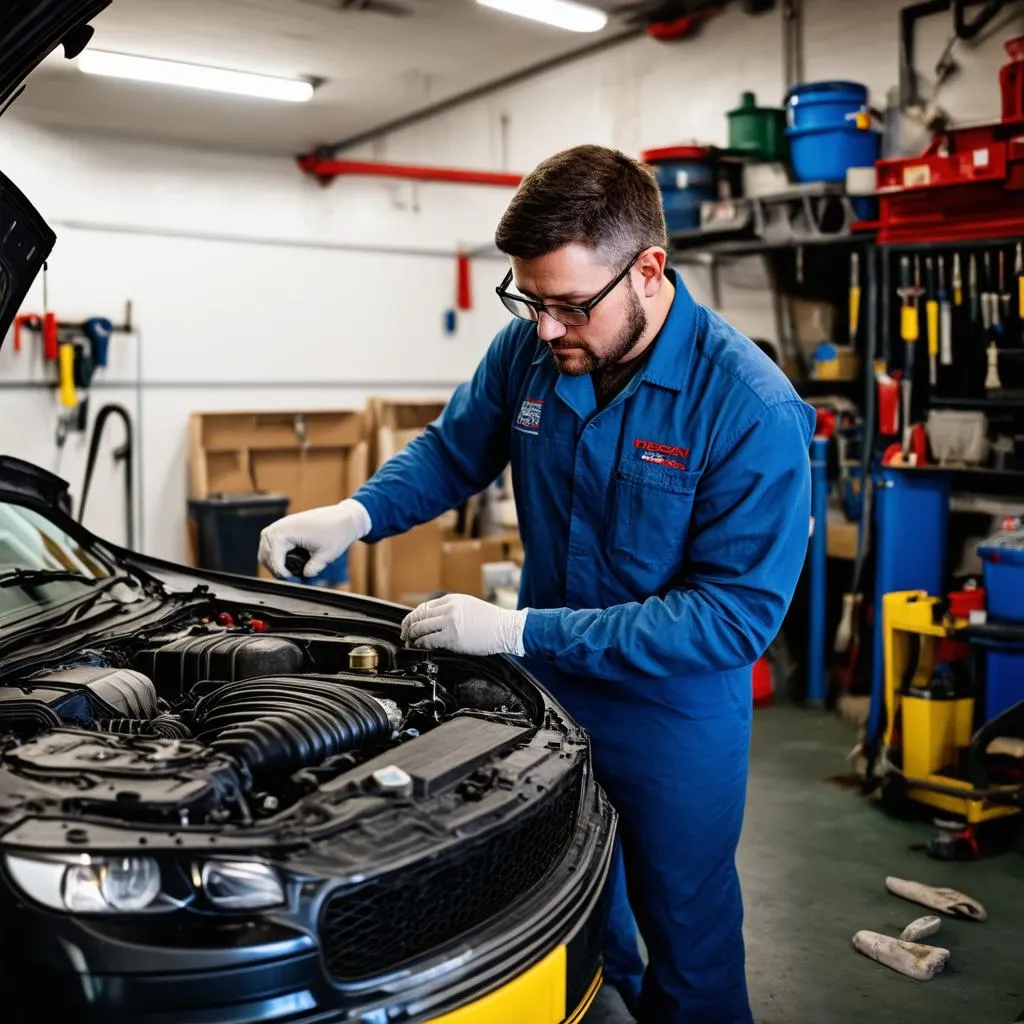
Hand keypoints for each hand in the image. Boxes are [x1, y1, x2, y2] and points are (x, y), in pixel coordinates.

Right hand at [258, 499, 370, 578]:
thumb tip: (304, 576)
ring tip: (290, 574)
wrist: (344, 517)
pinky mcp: (285, 528)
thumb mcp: (326, 555)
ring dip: (275, 563)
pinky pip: (272, 545)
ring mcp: (280, 526)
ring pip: (266, 551)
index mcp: (285, 531)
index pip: (274, 558)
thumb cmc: (337, 531)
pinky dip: (278, 556)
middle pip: (265, 555)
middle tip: (292, 580)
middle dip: (277, 569)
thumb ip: (312, 569)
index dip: (282, 573)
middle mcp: (279, 527)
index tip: (293, 581)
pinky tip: (289, 565)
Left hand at [401, 594, 527, 656]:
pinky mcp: (452, 638)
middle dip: (408, 625)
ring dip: (412, 635)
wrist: (505, 629)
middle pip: (419, 616)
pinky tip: (419, 646)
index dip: (414, 616)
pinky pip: (428, 640)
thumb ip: (451, 609)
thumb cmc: (490, 620)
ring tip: (409, 640)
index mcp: (452, 599)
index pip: (425, 606)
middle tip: (404, 633)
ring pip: (420, 628)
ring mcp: (449, 623)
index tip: (410, 623)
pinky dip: (420, 643)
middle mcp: (449, 609)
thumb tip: (433, 619)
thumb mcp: (469, 606)